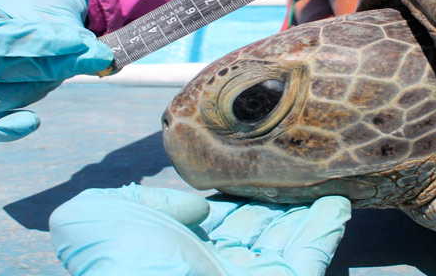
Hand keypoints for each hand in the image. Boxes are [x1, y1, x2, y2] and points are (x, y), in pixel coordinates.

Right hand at [0, 0, 112, 140]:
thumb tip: (100, 60)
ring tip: (67, 68)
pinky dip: (5, 128)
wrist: (33, 11)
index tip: (77, 42)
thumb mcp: (53, 12)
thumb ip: (70, 36)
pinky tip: (33, 121)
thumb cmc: (36, 5)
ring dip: (33, 88)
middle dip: (44, 66)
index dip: (31, 42)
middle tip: (90, 55)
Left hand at [49, 184, 350, 275]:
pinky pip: (310, 258)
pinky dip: (326, 232)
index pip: (221, 220)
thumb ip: (144, 199)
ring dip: (309, 214)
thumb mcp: (97, 216)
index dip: (241, 195)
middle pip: (261, 230)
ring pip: (290, 242)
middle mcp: (220, 266)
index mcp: (182, 251)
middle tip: (301, 172)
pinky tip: (338, 205)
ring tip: (327, 184)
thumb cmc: (120, 258)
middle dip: (281, 202)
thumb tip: (196, 209)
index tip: (258, 169)